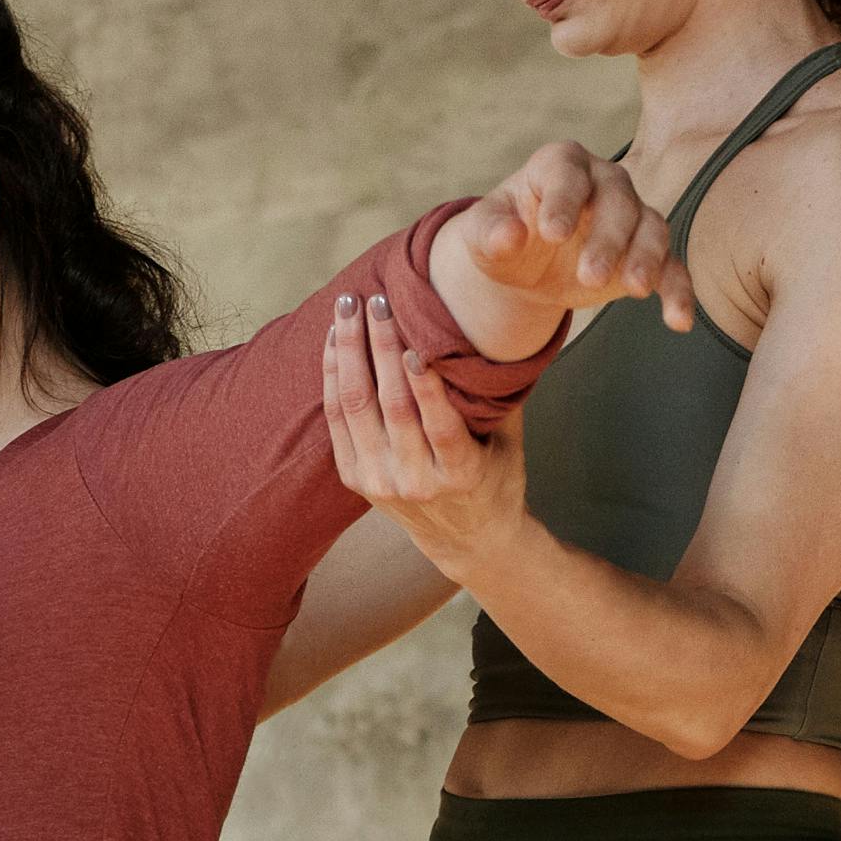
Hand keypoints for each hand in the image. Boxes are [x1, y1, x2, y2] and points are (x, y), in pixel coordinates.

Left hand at [321, 292, 531, 583]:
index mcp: (461, 474)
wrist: (467, 540)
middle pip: (390, 406)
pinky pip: (336, 418)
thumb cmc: (495, 478)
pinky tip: (334, 339)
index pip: (438, 425)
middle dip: (381, 346)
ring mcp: (379, 482)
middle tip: (376, 301)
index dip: (424, 386)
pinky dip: (332, 374)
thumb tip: (494, 329)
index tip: (414, 346)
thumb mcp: (508, 443)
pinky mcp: (354, 479)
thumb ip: (494, 395)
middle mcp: (415, 481)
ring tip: (348, 307)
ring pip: (356, 406)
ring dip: (349, 351)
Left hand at [454, 140, 693, 332]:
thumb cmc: (505, 236)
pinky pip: (672, 268)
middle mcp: (604, 182)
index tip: (552, 234)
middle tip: (588, 277)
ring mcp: (631, 217)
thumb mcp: (483, 234)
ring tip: (635, 290)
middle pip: (619, 201)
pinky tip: (678, 320)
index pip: (568, 173)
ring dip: (646, 258)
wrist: (527, 266)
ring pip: (652, 227)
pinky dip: (678, 292)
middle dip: (608, 238)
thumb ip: (491, 231)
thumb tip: (509, 236)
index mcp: (560, 165)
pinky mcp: (646, 255)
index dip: (564, 201)